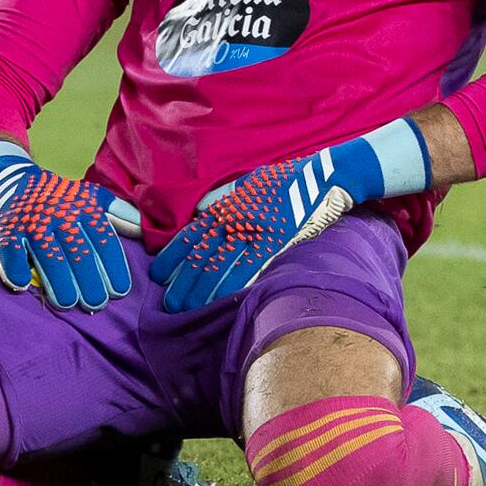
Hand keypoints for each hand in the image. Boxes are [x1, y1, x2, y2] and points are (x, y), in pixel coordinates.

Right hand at [0, 144, 133, 311]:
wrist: (12, 178)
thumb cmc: (60, 198)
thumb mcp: (90, 198)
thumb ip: (119, 214)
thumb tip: (145, 232)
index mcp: (83, 207)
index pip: (103, 239)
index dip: (113, 266)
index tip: (120, 291)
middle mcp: (59, 212)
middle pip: (77, 251)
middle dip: (89, 280)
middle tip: (97, 304)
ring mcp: (31, 221)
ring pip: (47, 254)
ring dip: (58, 281)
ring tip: (69, 303)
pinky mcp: (6, 229)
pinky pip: (11, 250)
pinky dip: (15, 268)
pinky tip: (23, 285)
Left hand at [148, 121, 429, 312]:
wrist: (327, 176)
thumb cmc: (288, 182)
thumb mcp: (251, 186)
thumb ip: (228, 202)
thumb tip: (204, 216)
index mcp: (230, 204)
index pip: (193, 233)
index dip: (174, 255)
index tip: (159, 275)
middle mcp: (238, 216)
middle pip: (202, 252)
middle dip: (183, 280)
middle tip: (168, 304)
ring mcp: (258, 229)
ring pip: (221, 263)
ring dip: (201, 289)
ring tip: (186, 309)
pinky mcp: (279, 240)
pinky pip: (251, 266)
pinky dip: (234, 284)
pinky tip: (221, 300)